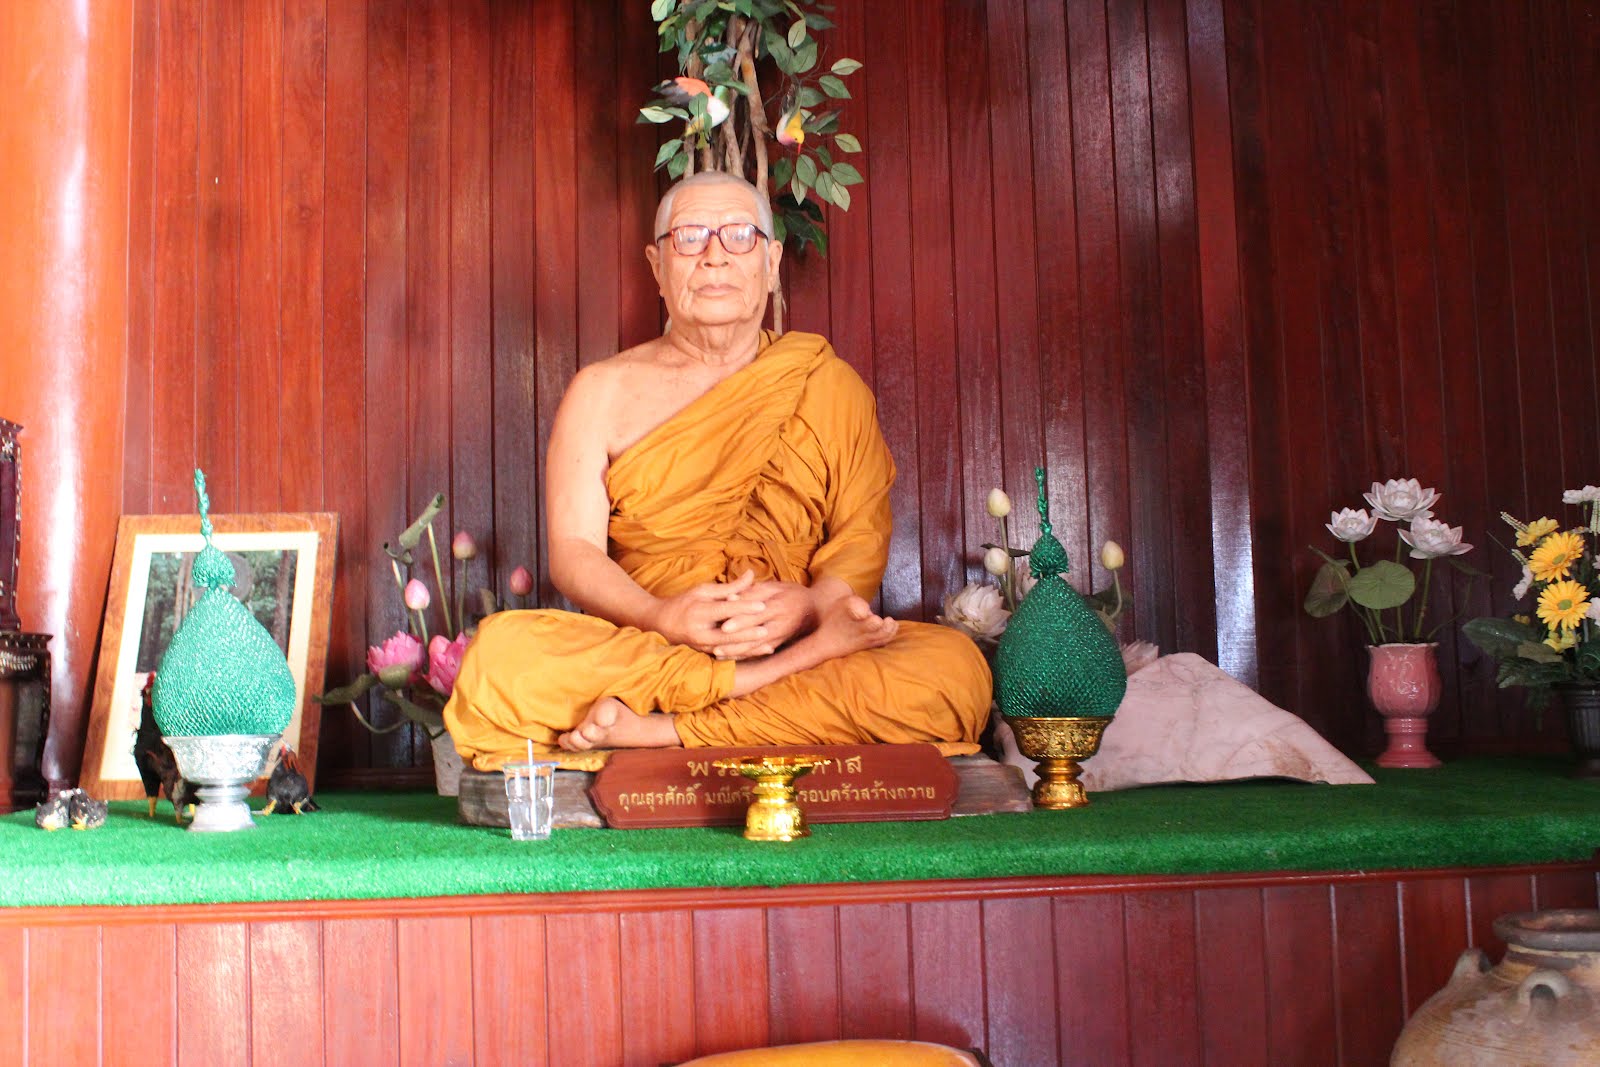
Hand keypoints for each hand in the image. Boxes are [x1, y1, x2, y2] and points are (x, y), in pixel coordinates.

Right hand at [652, 571, 771, 655]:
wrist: (661, 624)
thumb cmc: (684, 602)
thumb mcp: (704, 591)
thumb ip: (730, 587)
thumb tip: (752, 574)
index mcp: (698, 612)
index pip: (725, 610)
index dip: (744, 607)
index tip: (762, 605)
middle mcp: (700, 632)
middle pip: (728, 635)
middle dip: (748, 633)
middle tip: (768, 629)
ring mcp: (702, 646)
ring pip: (730, 650)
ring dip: (749, 649)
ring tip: (769, 645)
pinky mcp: (705, 654)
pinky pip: (727, 657)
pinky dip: (744, 655)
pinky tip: (758, 653)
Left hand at [712, 580, 816, 658]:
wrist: (816, 609)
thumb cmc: (792, 593)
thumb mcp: (775, 587)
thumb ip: (753, 592)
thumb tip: (730, 597)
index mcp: (779, 607)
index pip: (757, 616)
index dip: (740, 621)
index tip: (723, 626)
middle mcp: (780, 625)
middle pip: (754, 636)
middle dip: (734, 643)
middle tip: (714, 647)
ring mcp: (780, 638)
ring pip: (756, 648)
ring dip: (737, 653)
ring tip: (718, 655)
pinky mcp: (779, 645)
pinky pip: (759, 653)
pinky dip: (744, 656)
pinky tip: (729, 658)